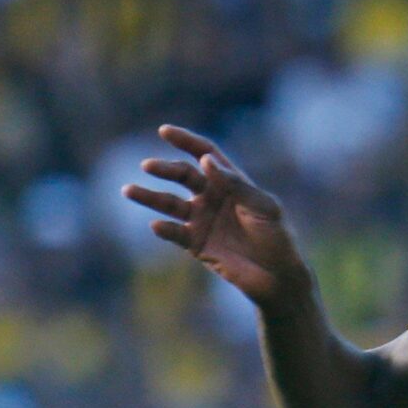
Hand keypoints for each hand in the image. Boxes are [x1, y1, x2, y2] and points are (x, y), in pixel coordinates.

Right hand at [121, 125, 307, 303]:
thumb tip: (205, 160)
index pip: (204, 153)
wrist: (277, 276)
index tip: (165, 131)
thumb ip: (236, 184)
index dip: (185, 141)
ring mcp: (201, 219)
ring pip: (169, 203)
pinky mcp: (195, 243)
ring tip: (130, 190)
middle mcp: (211, 196)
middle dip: (164, 169)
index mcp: (229, 182)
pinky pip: (174, 232)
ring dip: (149, 196)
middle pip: (182, 175)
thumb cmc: (276, 236)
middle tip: (149, 166)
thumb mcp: (263, 206)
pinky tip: (157, 225)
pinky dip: (164, 228)